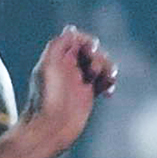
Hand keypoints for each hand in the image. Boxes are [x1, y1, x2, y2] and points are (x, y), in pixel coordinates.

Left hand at [25, 27, 117, 142]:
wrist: (50, 128)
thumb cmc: (47, 98)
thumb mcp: (48, 66)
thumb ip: (58, 45)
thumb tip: (71, 29)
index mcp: (58, 57)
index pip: (78, 39)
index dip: (88, 42)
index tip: (90, 52)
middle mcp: (69, 67)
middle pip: (92, 50)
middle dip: (99, 57)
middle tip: (92, 72)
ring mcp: (79, 81)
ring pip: (101, 65)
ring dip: (108, 69)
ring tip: (107, 80)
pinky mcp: (87, 94)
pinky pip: (104, 81)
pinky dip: (109, 82)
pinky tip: (108, 92)